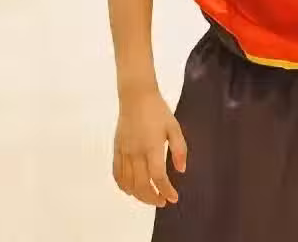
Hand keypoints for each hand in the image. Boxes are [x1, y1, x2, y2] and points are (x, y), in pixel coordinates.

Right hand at [113, 90, 187, 207]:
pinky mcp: (116, 150)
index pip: (158, 176)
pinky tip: (131, 190)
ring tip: (150, 197)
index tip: (173, 198)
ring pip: (128, 183)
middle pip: (142, 184)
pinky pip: (117, 174)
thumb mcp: (174, 127)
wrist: (136, 97)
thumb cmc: (158, 111)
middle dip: (152, 197)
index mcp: (152, 146)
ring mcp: (124, 152)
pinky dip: (123, 186)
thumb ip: (179, 149)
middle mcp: (136, 152)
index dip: (166, 190)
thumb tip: (181, 170)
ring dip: (139, 195)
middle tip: (162, 201)